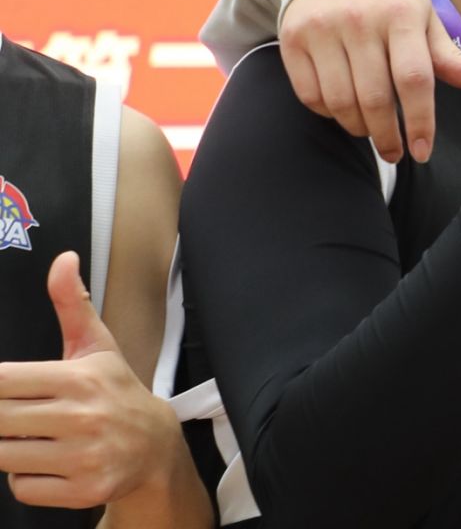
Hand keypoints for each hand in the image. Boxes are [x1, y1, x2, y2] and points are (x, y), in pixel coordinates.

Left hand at [0, 252, 184, 509]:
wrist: (156, 447)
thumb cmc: (116, 392)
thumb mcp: (97, 347)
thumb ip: (71, 304)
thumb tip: (63, 259)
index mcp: (79, 378)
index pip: (2, 381)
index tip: (3, 389)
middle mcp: (82, 416)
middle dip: (0, 418)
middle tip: (18, 412)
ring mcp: (83, 456)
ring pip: (4, 456)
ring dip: (9, 448)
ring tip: (33, 436)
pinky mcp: (83, 490)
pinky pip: (21, 487)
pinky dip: (25, 478)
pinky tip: (47, 462)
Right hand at [281, 0, 460, 162]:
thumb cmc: (389, 0)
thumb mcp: (425, 19)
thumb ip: (452, 57)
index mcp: (402, 14)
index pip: (414, 79)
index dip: (420, 121)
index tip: (422, 152)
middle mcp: (360, 20)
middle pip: (374, 98)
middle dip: (387, 136)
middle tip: (395, 153)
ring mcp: (322, 28)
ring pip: (340, 101)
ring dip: (358, 128)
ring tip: (371, 131)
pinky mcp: (292, 38)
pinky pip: (310, 95)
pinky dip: (328, 114)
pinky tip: (343, 111)